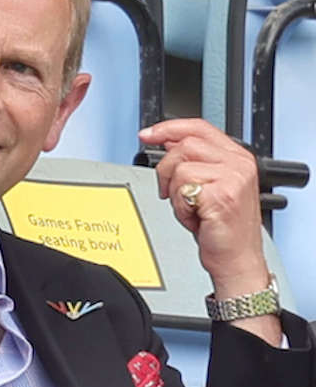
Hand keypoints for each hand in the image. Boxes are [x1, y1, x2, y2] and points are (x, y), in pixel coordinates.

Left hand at [138, 119, 267, 289]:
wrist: (236, 259)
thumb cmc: (221, 227)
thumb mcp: (210, 186)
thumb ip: (194, 161)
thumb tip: (167, 141)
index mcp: (237, 157)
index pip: (199, 127)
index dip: (168, 128)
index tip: (146, 134)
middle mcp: (239, 164)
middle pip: (183, 146)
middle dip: (167, 171)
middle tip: (173, 193)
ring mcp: (233, 179)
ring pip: (180, 168)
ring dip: (175, 193)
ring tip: (190, 208)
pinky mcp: (222, 196)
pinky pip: (182, 190)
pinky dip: (180, 208)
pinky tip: (195, 218)